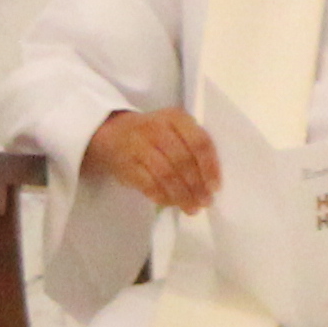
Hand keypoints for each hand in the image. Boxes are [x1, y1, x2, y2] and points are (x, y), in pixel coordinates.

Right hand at [83, 107, 218, 213]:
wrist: (112, 132)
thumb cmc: (153, 133)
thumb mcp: (174, 128)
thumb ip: (192, 146)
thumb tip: (210, 180)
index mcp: (176, 118)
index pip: (199, 142)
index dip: (210, 167)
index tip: (215, 186)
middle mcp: (157, 129)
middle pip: (183, 160)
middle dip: (197, 185)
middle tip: (205, 202)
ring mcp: (139, 146)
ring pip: (166, 174)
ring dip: (181, 195)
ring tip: (191, 208)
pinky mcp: (125, 164)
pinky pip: (148, 184)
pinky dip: (162, 196)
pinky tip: (171, 203)